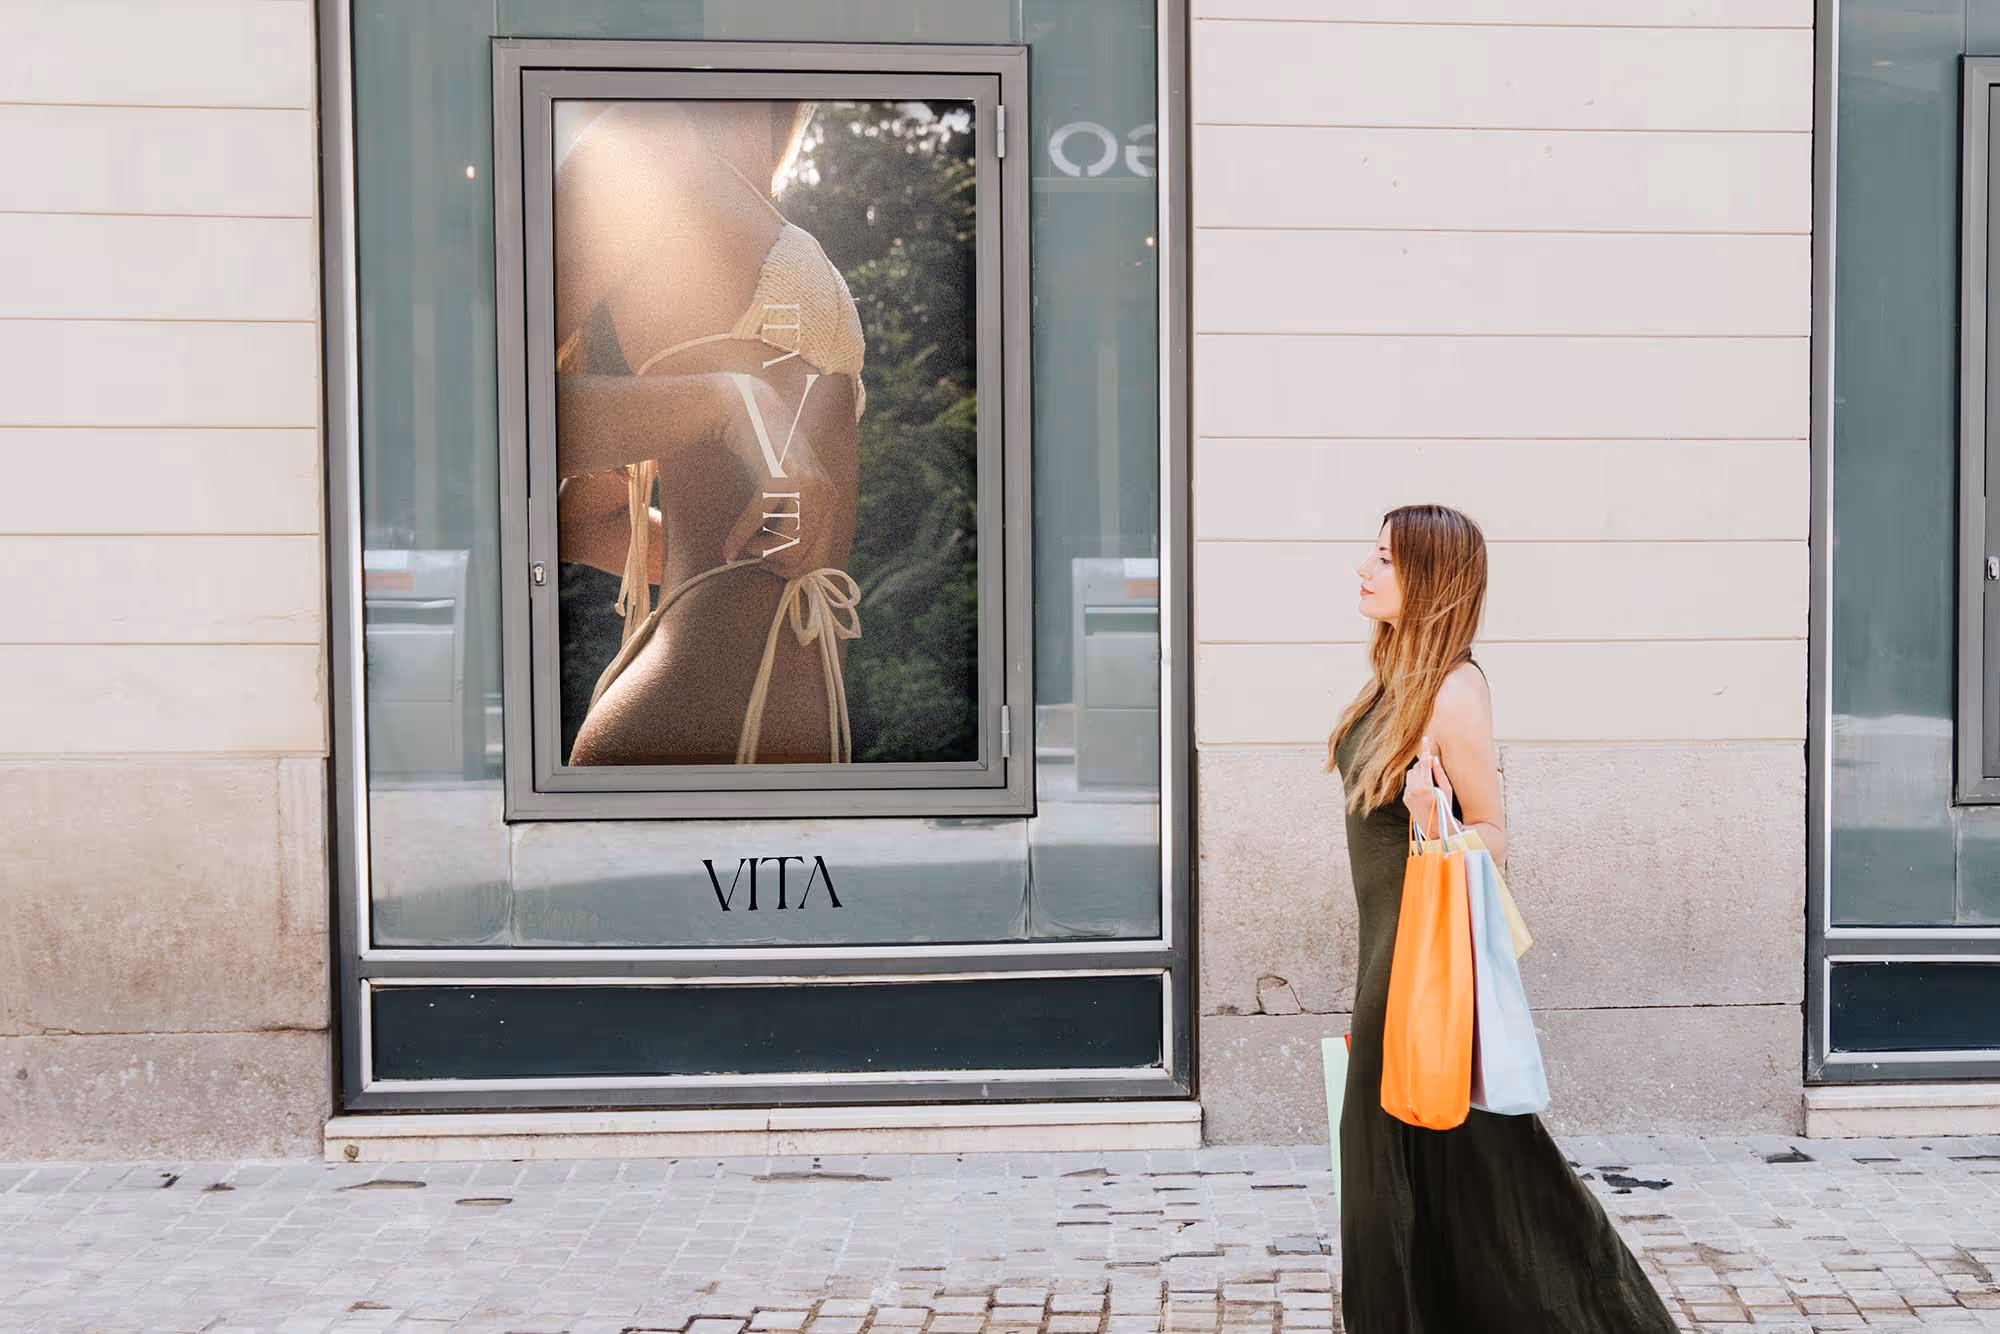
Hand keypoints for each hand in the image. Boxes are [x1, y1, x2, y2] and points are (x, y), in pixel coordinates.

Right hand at [719, 378, 843, 580]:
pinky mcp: (778, 479)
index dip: (791, 570)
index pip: (820, 559)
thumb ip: (798, 520)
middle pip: (801, 559)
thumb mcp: (790, 490)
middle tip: (753, 552)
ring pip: (785, 547)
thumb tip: (791, 569)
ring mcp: (804, 487)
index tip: (769, 564)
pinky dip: (740, 539)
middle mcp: (824, 494)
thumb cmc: (762, 457)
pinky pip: (757, 523)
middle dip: (773, 564)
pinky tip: (728, 549)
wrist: (749, 410)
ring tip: (745, 542)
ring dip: (758, 551)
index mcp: (830, 500)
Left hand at [1402, 734, 1454, 833]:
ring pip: (1411, 774)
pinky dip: (1416, 782)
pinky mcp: (1405, 799)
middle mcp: (1413, 790)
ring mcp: (1407, 795)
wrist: (1436, 830)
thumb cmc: (1446, 809)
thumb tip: (1433, 759)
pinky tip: (1425, 790)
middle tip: (1433, 765)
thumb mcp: (1447, 790)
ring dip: (1419, 773)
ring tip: (1431, 782)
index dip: (1425, 750)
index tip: (1425, 738)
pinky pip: (1409, 784)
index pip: (1424, 763)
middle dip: (1424, 764)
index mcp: (1425, 787)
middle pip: (1417, 767)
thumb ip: (1439, 773)